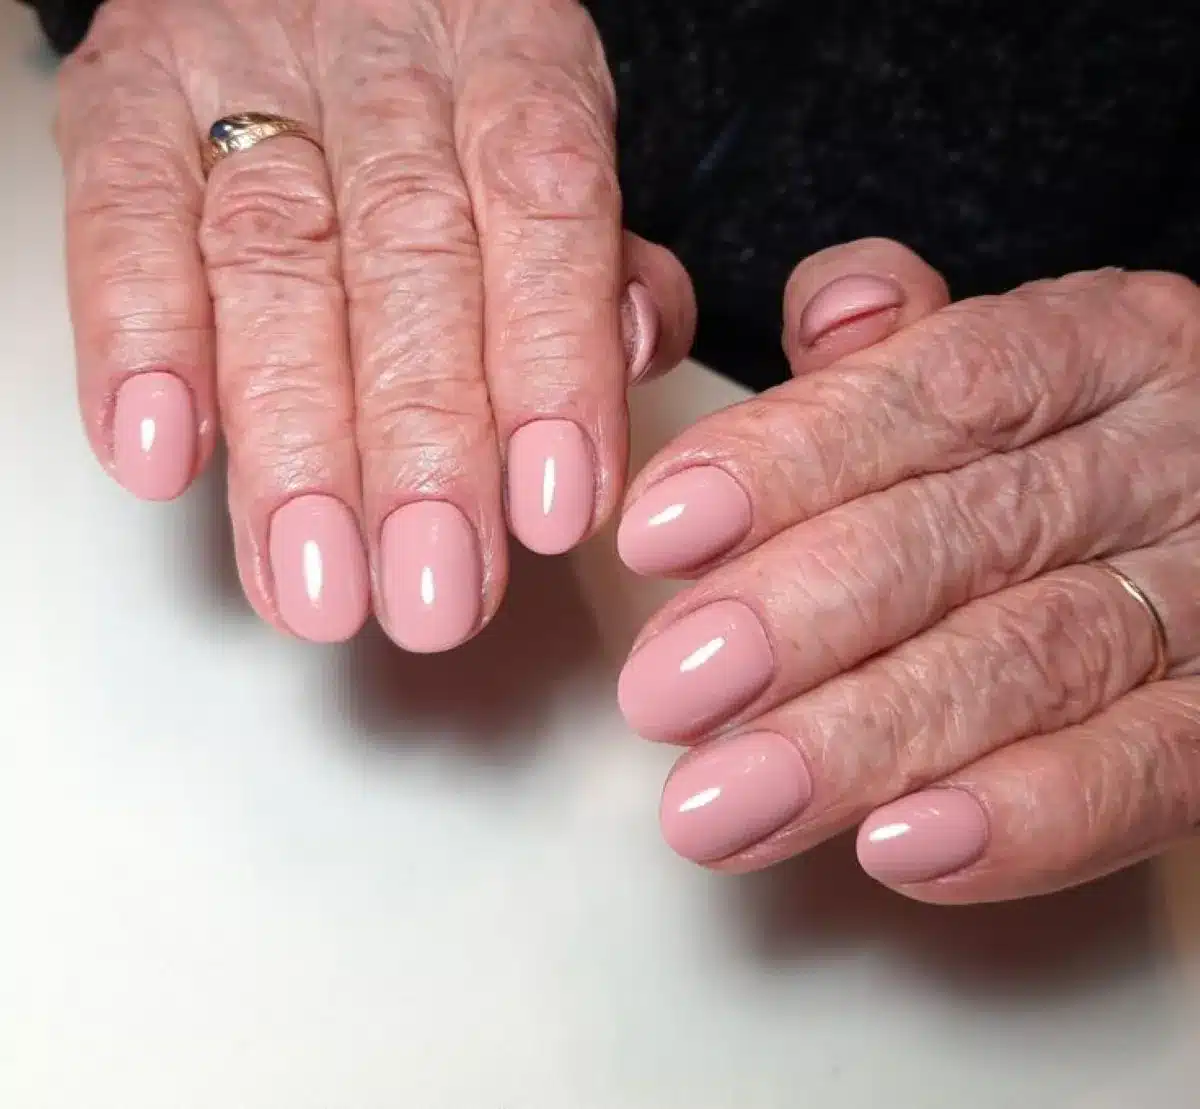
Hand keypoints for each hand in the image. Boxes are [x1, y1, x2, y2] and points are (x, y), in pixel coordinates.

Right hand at [57, 0, 694, 647]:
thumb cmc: (453, 98)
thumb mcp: (555, 147)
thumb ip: (601, 257)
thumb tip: (629, 351)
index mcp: (515, 56)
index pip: (547, 207)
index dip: (550, 365)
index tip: (550, 511)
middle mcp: (387, 61)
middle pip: (409, 260)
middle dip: (421, 449)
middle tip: (431, 590)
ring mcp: (250, 70)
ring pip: (271, 260)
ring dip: (291, 441)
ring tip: (314, 577)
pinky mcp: (134, 91)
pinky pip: (122, 206)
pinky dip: (136, 336)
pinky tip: (161, 455)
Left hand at [616, 237, 1199, 903]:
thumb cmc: (1059, 446)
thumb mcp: (992, 364)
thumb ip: (893, 352)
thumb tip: (831, 314)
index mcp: (1095, 347)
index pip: (932, 392)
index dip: (787, 462)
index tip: (658, 532)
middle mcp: (1161, 459)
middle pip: (963, 534)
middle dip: (796, 621)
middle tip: (666, 693)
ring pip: (1032, 661)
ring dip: (864, 740)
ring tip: (728, 799)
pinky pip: (1150, 770)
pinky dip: (1026, 816)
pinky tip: (898, 847)